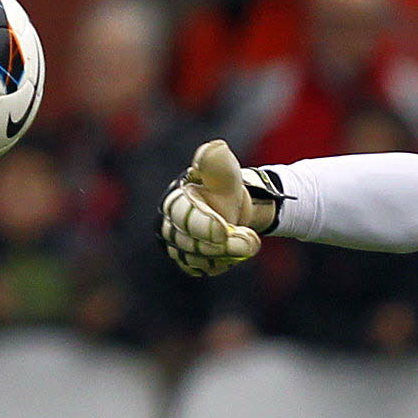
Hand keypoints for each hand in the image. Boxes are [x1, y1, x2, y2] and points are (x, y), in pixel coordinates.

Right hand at [162, 140, 278, 275]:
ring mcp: (177, 246)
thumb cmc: (224, 186)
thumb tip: (215, 148)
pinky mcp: (189, 262)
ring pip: (198, 259)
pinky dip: (223, 263)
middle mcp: (169, 225)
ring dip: (226, 254)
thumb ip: (217, 163)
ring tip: (247, 240)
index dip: (203, 225)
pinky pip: (205, 269)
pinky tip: (236, 252)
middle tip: (248, 238)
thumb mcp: (224, 171)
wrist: (233, 208)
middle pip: (189, 243)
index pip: (181, 217)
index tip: (223, 230)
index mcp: (174, 201)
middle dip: (223, 243)